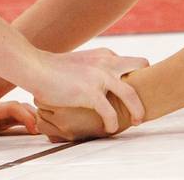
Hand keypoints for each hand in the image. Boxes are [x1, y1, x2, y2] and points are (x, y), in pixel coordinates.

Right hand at [28, 48, 147, 133]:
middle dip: (146, 83)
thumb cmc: (53, 68)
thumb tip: (99, 81)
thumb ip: (93, 68)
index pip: (130, 63)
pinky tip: (109, 128)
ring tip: (136, 121)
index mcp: (104, 54)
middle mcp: (106, 62)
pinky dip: (113, 122)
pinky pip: (110, 112)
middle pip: (141, 66)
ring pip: (131, 93)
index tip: (135, 93)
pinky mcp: (90, 92)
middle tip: (143, 102)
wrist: (36, 68)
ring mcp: (99, 76)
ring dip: (137, 109)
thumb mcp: (81, 62)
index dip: (135, 77)